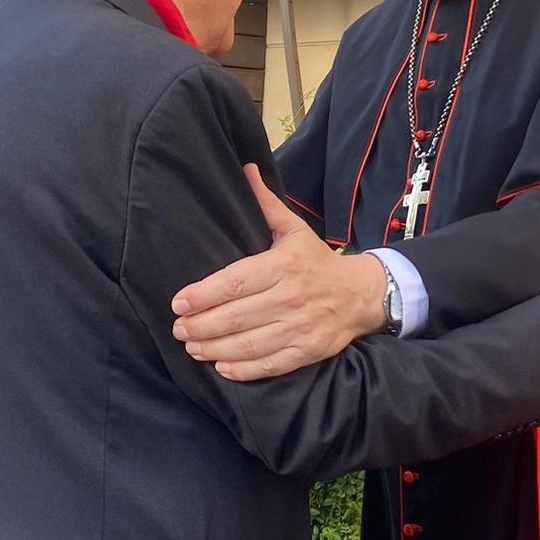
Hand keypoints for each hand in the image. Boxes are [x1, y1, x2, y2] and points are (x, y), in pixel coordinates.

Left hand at [173, 164, 386, 381]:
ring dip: (214, 349)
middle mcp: (291, 297)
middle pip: (237, 316)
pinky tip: (221, 367)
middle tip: (178, 329)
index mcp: (283, 265)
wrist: (361, 294)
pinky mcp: (308, 351)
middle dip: (201, 325)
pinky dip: (244, 369)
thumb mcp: (293, 229)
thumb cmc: (317, 261)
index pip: (236, 282)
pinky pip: (271, 364)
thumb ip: (265, 203)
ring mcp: (300, 327)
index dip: (204, 294)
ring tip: (192, 348)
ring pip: (249, 343)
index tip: (179, 302)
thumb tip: (246, 169)